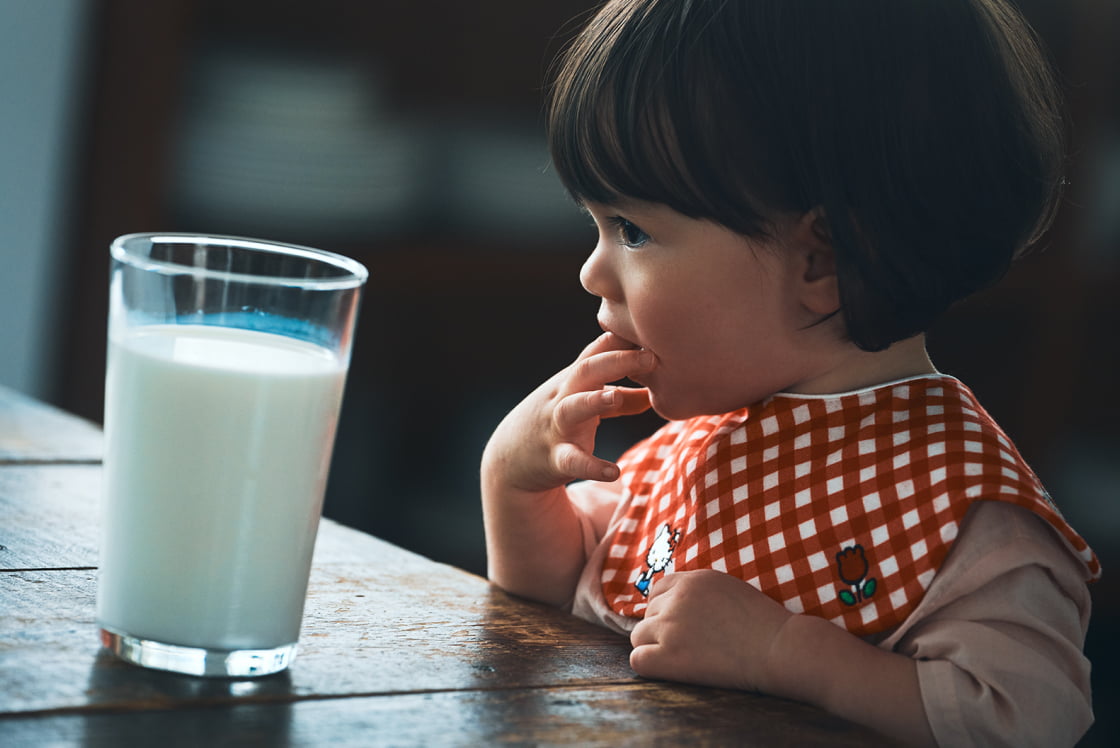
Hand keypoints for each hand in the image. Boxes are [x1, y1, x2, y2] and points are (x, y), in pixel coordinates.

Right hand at [484, 332, 654, 494]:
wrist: (510, 457)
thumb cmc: (557, 423)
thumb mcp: (586, 405)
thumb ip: (623, 399)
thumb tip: (658, 393)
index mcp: (575, 381)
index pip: (597, 350)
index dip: (623, 339)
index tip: (655, 331)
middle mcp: (564, 397)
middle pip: (585, 370)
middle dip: (616, 360)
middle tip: (650, 356)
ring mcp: (557, 426)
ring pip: (572, 408)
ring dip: (593, 400)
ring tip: (615, 396)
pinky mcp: (555, 457)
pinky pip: (572, 460)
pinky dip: (592, 466)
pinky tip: (613, 472)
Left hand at [629, 569, 792, 691]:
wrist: (778, 649)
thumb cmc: (762, 624)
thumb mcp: (728, 589)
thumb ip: (697, 592)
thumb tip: (669, 603)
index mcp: (692, 579)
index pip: (657, 590)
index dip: (665, 609)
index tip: (681, 625)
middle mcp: (677, 598)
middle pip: (647, 614)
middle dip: (662, 629)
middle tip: (690, 645)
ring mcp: (671, 626)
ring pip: (638, 636)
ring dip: (655, 647)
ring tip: (684, 658)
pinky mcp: (670, 655)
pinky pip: (638, 659)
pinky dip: (650, 666)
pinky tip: (671, 669)